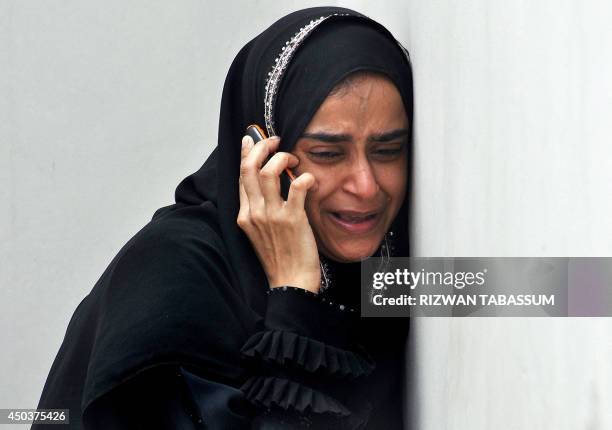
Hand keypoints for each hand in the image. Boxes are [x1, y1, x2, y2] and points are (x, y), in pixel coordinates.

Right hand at [237, 135, 320, 292]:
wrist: (290, 282)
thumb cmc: (279, 257)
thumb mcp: (259, 232)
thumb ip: (260, 209)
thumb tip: (267, 183)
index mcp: (244, 215)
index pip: (240, 175)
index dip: (246, 153)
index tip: (252, 139)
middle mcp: (254, 213)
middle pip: (250, 167)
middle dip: (262, 146)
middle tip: (276, 142)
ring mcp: (272, 216)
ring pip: (269, 172)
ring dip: (283, 158)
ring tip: (294, 159)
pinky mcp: (292, 219)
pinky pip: (297, 186)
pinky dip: (305, 177)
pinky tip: (311, 180)